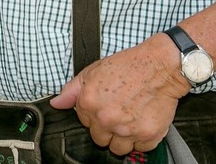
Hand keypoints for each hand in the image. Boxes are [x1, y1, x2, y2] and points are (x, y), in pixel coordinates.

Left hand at [49, 34, 189, 154]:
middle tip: (118, 113)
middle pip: (100, 139)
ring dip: (123, 138)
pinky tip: (142, 122)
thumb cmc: (128, 66)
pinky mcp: (147, 135)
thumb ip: (71, 90)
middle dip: (107, 129)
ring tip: (130, 120)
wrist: (159, 66)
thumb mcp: (92, 71)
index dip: (95, 115)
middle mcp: (106, 119)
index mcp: (89, 103)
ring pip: (118, 148)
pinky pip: (141, 148)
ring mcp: (127, 129)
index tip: (105, 107)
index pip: (84, 123)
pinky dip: (142, 139)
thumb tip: (56, 103)